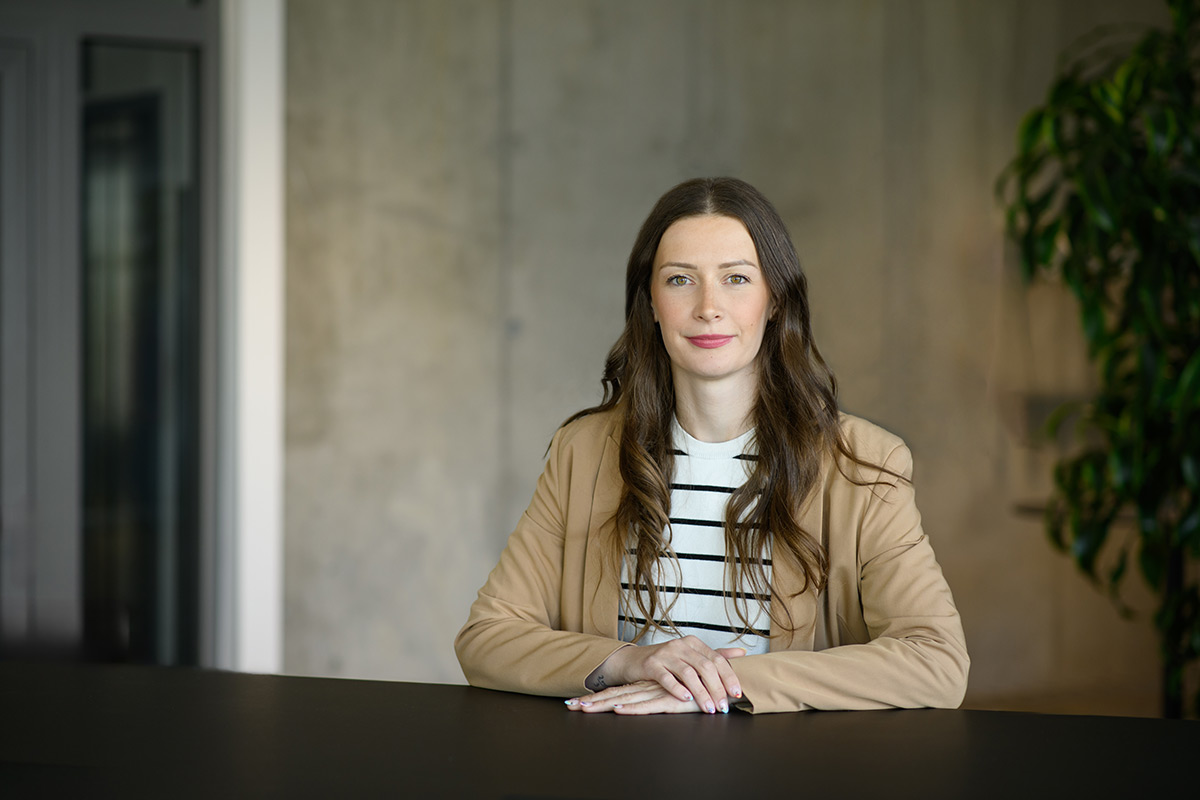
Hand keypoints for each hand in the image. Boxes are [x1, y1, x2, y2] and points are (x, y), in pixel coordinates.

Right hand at [584, 638, 744, 714]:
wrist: (633, 661)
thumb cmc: (665, 662)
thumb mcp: (691, 656)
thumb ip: (715, 656)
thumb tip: (741, 653)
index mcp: (693, 643)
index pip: (717, 658)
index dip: (728, 676)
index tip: (736, 693)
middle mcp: (680, 645)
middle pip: (704, 666)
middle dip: (716, 688)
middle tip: (723, 705)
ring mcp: (665, 654)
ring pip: (688, 673)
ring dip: (700, 693)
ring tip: (708, 708)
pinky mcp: (651, 664)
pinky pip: (667, 677)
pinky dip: (678, 689)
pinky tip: (686, 699)